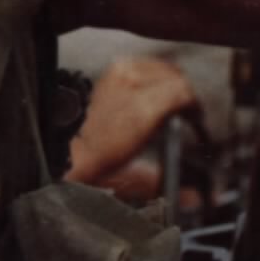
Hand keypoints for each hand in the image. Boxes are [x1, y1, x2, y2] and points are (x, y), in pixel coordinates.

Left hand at [65, 55, 201, 203]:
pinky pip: (142, 65)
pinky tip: (150, 90)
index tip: (198, 119)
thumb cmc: (90, 167)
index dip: (196, 107)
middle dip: (185, 94)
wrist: (61, 154)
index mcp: (142, 110)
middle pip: (175, 77)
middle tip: (187, 113)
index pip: (185, 92)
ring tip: (171, 101)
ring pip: (161, 67)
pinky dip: (152, 75)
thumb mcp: (132, 179)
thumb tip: (193, 195)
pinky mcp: (111, 72)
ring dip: (170, 82)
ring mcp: (120, 75)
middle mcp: (131, 86)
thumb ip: (166, 182)